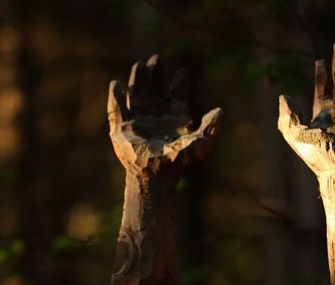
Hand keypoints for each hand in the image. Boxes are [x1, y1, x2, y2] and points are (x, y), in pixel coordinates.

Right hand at [108, 55, 220, 177]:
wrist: (156, 177)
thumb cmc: (179, 164)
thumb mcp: (200, 145)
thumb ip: (211, 128)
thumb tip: (219, 110)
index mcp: (173, 121)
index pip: (176, 96)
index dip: (179, 83)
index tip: (182, 71)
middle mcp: (155, 118)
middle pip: (154, 91)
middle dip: (156, 75)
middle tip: (157, 58)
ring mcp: (137, 123)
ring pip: (136, 95)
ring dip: (137, 80)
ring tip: (139, 64)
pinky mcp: (121, 130)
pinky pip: (116, 110)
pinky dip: (115, 98)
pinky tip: (116, 84)